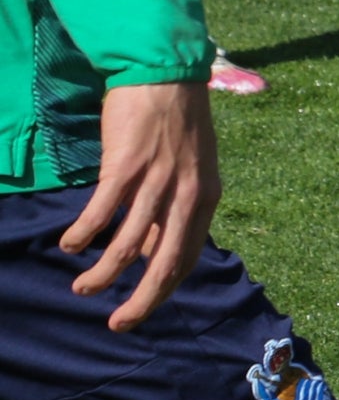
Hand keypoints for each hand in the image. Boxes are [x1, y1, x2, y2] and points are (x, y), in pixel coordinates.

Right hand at [60, 79, 219, 331]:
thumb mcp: (192, 169)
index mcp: (206, 197)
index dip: (165, 287)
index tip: (143, 307)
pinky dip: (84, 234)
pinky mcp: (126, 167)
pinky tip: (71, 246)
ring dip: (102, 273)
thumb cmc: (176, 123)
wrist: (166, 75)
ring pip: (127, 245)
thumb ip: (176, 208)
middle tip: (119, 324)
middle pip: (164, 263)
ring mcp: (156, 181)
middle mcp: (186, 194)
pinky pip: (102, 213)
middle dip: (141, 301)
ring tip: (83, 287)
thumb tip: (154, 249)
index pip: (188, 256)